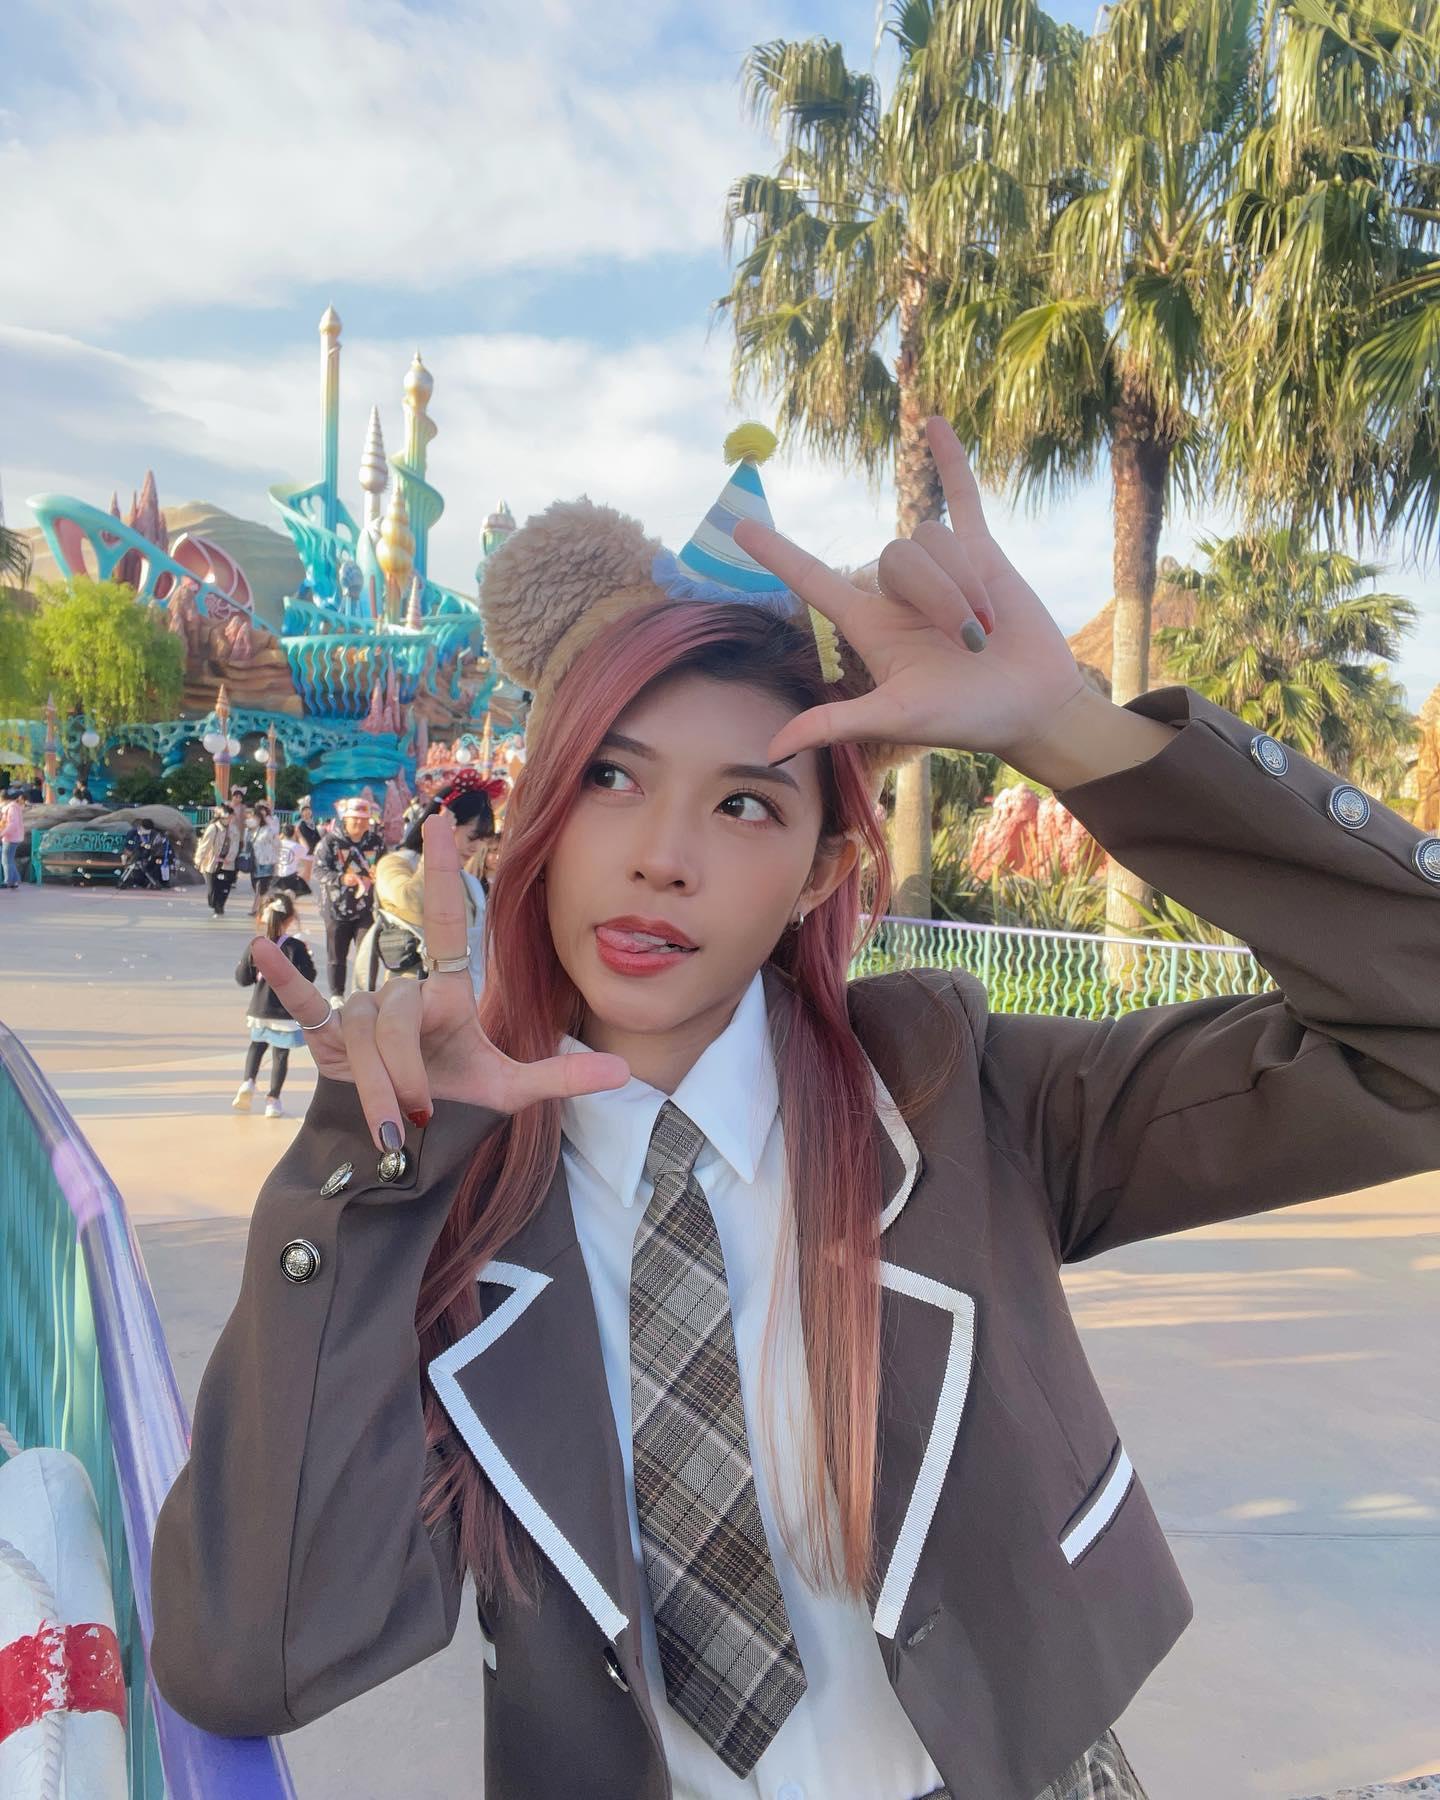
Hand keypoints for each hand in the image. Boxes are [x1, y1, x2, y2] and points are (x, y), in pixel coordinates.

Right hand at [251, 813, 627, 1147]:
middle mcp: (403, 993)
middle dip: (403, 1073)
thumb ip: (562, 1077)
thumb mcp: (511, 1092)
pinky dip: (284, 978)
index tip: (440, 819)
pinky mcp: (328, 1036)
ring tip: (390, 1130)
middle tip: (415, 1121)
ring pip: (361, 1036)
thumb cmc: (458, 1101)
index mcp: (447, 993)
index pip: (446, 922)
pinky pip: (305, 1004)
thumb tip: (626, 1072)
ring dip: (374, 1087)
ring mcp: (362, 1013)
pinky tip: (259, 944)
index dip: (442, 871)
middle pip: (395, 1017)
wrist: (409, 1139)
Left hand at [732, 417, 1088, 764]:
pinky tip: (933, 424)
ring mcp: (939, 568)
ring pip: (933, 538)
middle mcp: (897, 593)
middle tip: (971, 644)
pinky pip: (959, 497)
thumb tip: (773, 748)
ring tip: (988, 627)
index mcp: (869, 625)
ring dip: (964, 582)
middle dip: (939, 597)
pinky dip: (950, 461)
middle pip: (895, 556)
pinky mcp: (981, 551)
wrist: (1031, 705)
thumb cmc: (964, 718)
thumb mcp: (897, 717)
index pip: (812, 580)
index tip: (739, 527)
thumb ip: (837, 722)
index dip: (776, 554)